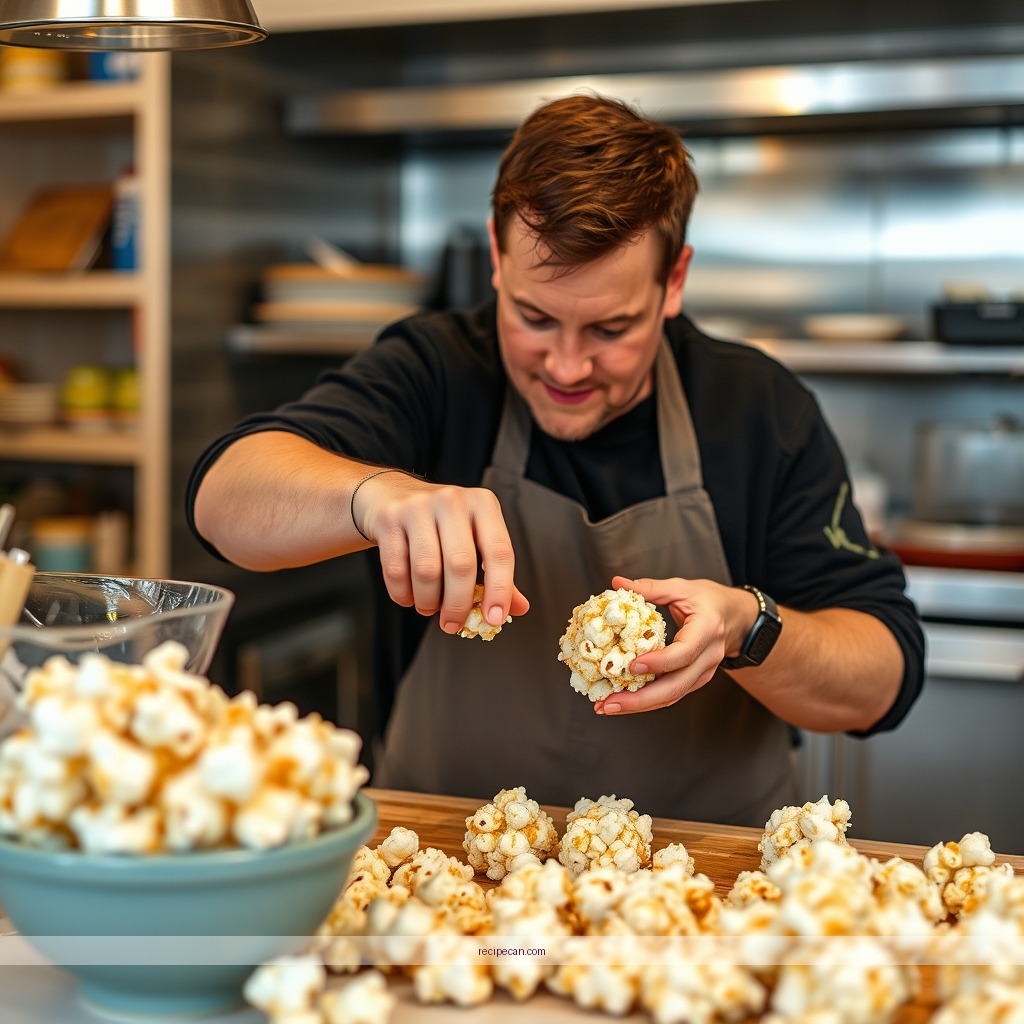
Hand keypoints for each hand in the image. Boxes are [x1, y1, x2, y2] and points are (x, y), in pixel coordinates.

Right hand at [354, 471, 529, 631]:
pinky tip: (409, 597)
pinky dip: (404, 594)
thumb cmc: (441, 522)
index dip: (499, 590)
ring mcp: (418, 507)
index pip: (499, 551)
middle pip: (461, 564)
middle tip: (453, 624)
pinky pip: (396, 570)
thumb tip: (518, 608)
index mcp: (483, 504)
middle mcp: (452, 500)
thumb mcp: (474, 537)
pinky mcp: (389, 519)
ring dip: (428, 602)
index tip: (494, 618)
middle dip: (458, 604)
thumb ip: (495, 572)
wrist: (392, 495)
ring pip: (427, 570)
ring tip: (429, 608)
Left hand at [593, 574, 757, 714]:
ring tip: (607, 706)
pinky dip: (646, 701)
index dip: (659, 662)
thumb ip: (650, 587)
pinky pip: (670, 694)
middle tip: (609, 702)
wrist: (736, 618)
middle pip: (676, 685)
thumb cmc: (709, 601)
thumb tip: (618, 583)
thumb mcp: (682, 588)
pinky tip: (621, 702)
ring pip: (672, 696)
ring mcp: (703, 673)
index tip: (633, 666)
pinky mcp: (694, 681)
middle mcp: (708, 657)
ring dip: (638, 705)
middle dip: (640, 699)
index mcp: (707, 630)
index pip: (684, 652)